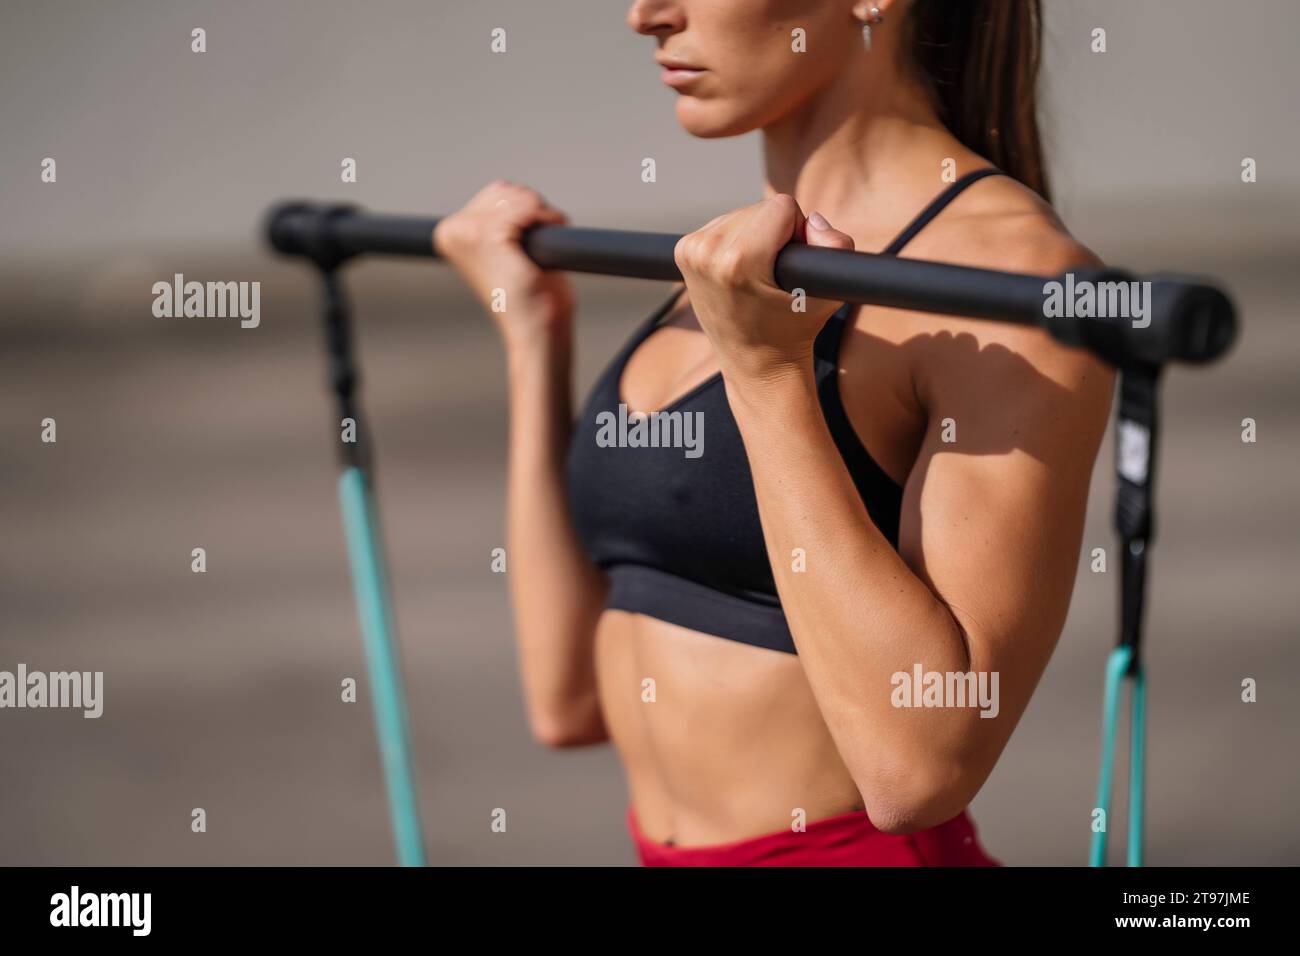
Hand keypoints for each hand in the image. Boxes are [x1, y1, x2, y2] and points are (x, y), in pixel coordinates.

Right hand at [433, 181, 574, 348]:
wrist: (536, 331)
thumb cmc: (531, 297)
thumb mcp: (509, 250)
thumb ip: (499, 217)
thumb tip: (506, 188)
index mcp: (451, 233)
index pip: (498, 193)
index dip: (526, 213)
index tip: (529, 246)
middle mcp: (452, 230)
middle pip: (507, 190)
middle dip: (533, 212)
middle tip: (537, 252)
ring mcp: (467, 232)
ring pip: (519, 197)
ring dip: (542, 217)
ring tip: (541, 252)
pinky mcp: (488, 235)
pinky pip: (529, 207)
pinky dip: (548, 220)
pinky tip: (547, 245)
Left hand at [674, 195, 854, 388]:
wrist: (754, 365)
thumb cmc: (793, 331)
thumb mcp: (829, 294)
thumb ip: (837, 246)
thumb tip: (812, 219)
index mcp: (737, 262)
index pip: (783, 206)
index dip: (798, 233)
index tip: (792, 267)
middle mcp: (706, 252)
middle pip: (761, 208)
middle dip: (775, 233)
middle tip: (774, 276)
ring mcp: (691, 251)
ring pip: (743, 213)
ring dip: (756, 236)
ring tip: (757, 277)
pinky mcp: (684, 251)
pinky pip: (725, 224)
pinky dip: (738, 240)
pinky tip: (740, 272)